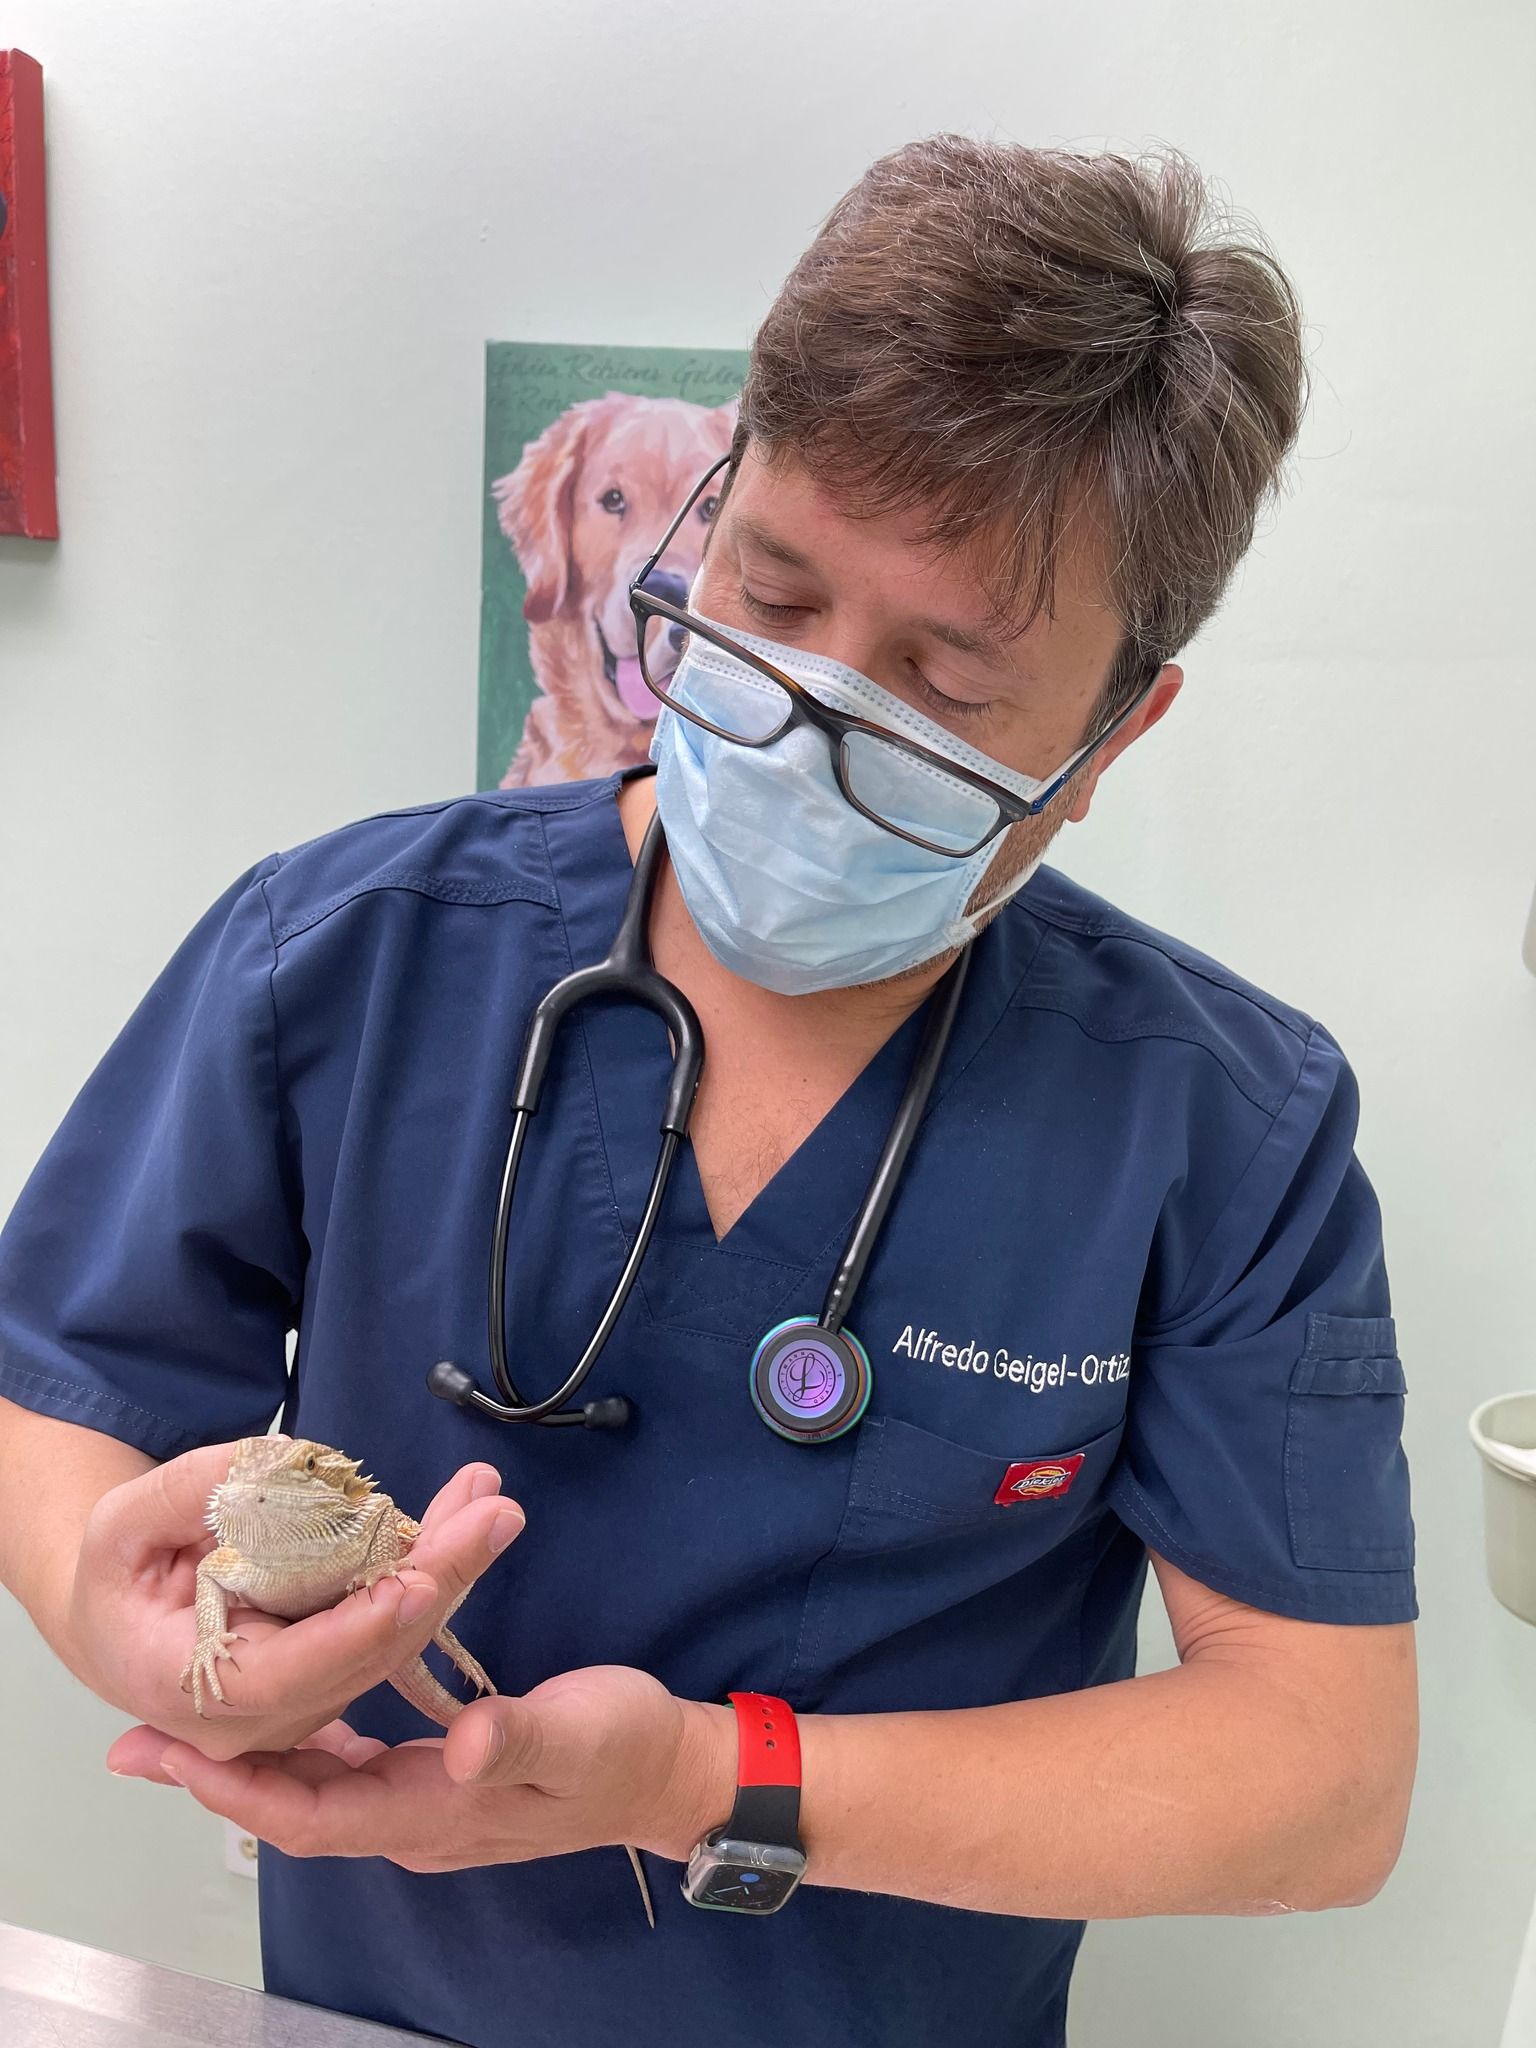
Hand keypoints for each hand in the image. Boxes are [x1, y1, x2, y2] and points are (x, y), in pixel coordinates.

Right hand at [73, 1444, 523, 1762]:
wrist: (121, 1618)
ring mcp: (303, 1702)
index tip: (415, 1587)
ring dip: (449, 1567)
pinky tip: (469, 1514)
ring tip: (490, 1501)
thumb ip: (186, 1494)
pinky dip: (433, 1568)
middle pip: (362, 1658)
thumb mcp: (121, 1524)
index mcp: (192, 1689)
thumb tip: (275, 1461)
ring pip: (392, 1644)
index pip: (286, 1675)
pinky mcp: (334, 1673)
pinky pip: (393, 1627)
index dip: (354, 1633)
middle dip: (436, 1583)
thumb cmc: (116, 1574)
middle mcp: (257, 1716)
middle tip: (493, 1517)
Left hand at [106, 1664, 735, 1872]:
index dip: (241, 1789)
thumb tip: (457, 1742)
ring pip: (318, 1793)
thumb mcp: (577, 1728)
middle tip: (140, 1743)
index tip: (174, 1756)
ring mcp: (429, 1805)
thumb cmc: (623, 1746)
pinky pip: (351, 1772)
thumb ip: (513, 1733)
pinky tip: (289, 1711)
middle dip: (217, 1778)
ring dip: (252, 1764)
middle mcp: (418, 1821)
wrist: (670, 1772)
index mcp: (437, 1810)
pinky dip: (307, 1747)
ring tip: (187, 1727)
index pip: (314, 1814)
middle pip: (296, 1811)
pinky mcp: (443, 1781)